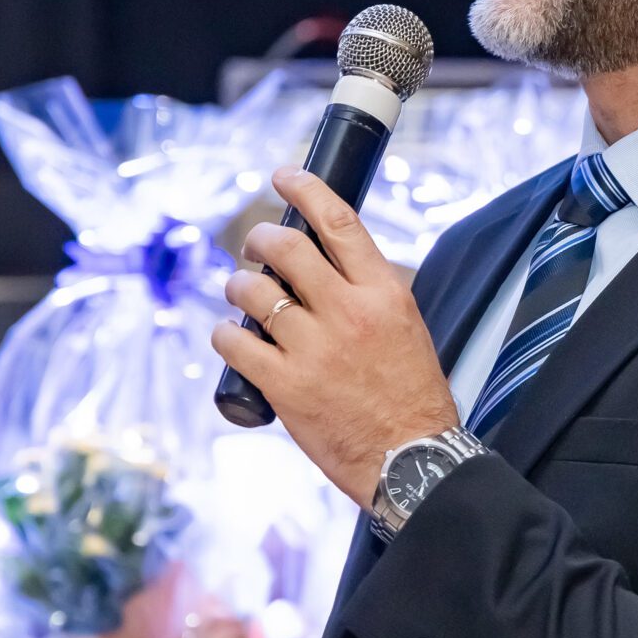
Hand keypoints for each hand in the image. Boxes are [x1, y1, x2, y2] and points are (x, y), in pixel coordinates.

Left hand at [211, 167, 460, 505]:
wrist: (413, 460)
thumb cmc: (412, 398)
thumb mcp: (407, 327)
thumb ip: (369, 293)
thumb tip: (327, 266)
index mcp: (383, 293)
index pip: (338, 222)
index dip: (304, 190)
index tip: (283, 177)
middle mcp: (347, 313)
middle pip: (285, 248)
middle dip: (258, 240)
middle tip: (253, 248)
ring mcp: (313, 349)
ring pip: (251, 291)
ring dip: (237, 286)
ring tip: (241, 296)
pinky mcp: (285, 385)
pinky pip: (234, 342)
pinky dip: (225, 333)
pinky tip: (231, 337)